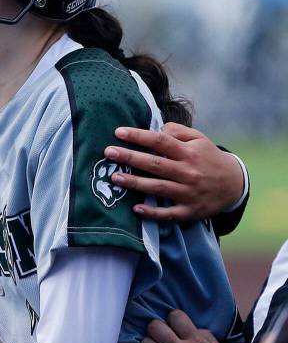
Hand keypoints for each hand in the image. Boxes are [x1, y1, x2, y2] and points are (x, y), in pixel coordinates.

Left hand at [103, 122, 244, 221]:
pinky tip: (136, 209)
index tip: (118, 132)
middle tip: (108, 152)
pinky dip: (153, 212)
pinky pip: (168, 213)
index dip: (139, 136)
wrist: (234, 184)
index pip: (161, 142)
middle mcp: (188, 172)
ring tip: (114, 177)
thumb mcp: (199, 139)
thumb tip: (157, 128)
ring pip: (158, 188)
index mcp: (189, 153)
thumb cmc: (208, 158)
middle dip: (130, 157)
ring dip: (135, 183)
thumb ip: (178, 131)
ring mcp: (188, 193)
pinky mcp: (189, 211)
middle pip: (155, 164)